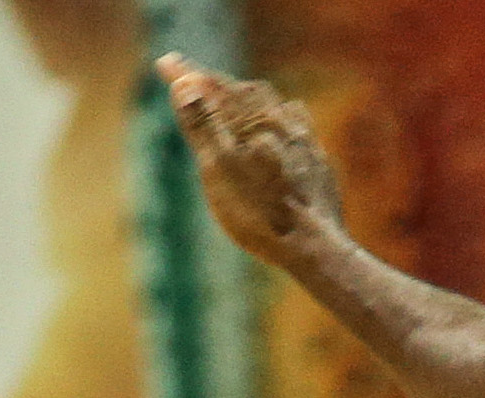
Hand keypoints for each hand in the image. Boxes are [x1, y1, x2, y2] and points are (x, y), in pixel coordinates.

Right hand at [155, 54, 342, 262]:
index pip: (212, 87)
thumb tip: (186, 82)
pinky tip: (284, 118)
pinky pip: (297, 125)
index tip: (166, 62)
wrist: (314, 247)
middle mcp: (279, 122)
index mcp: (251, 120)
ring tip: (234, 94)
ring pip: (271, 105)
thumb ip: (203, 124)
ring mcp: (303, 141)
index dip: (187, 75)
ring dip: (248, 96)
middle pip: (243, 92)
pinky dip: (279, 116)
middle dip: (217, 83)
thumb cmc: (259, 212)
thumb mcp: (219, 167)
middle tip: (196, 77)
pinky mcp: (318, 161)